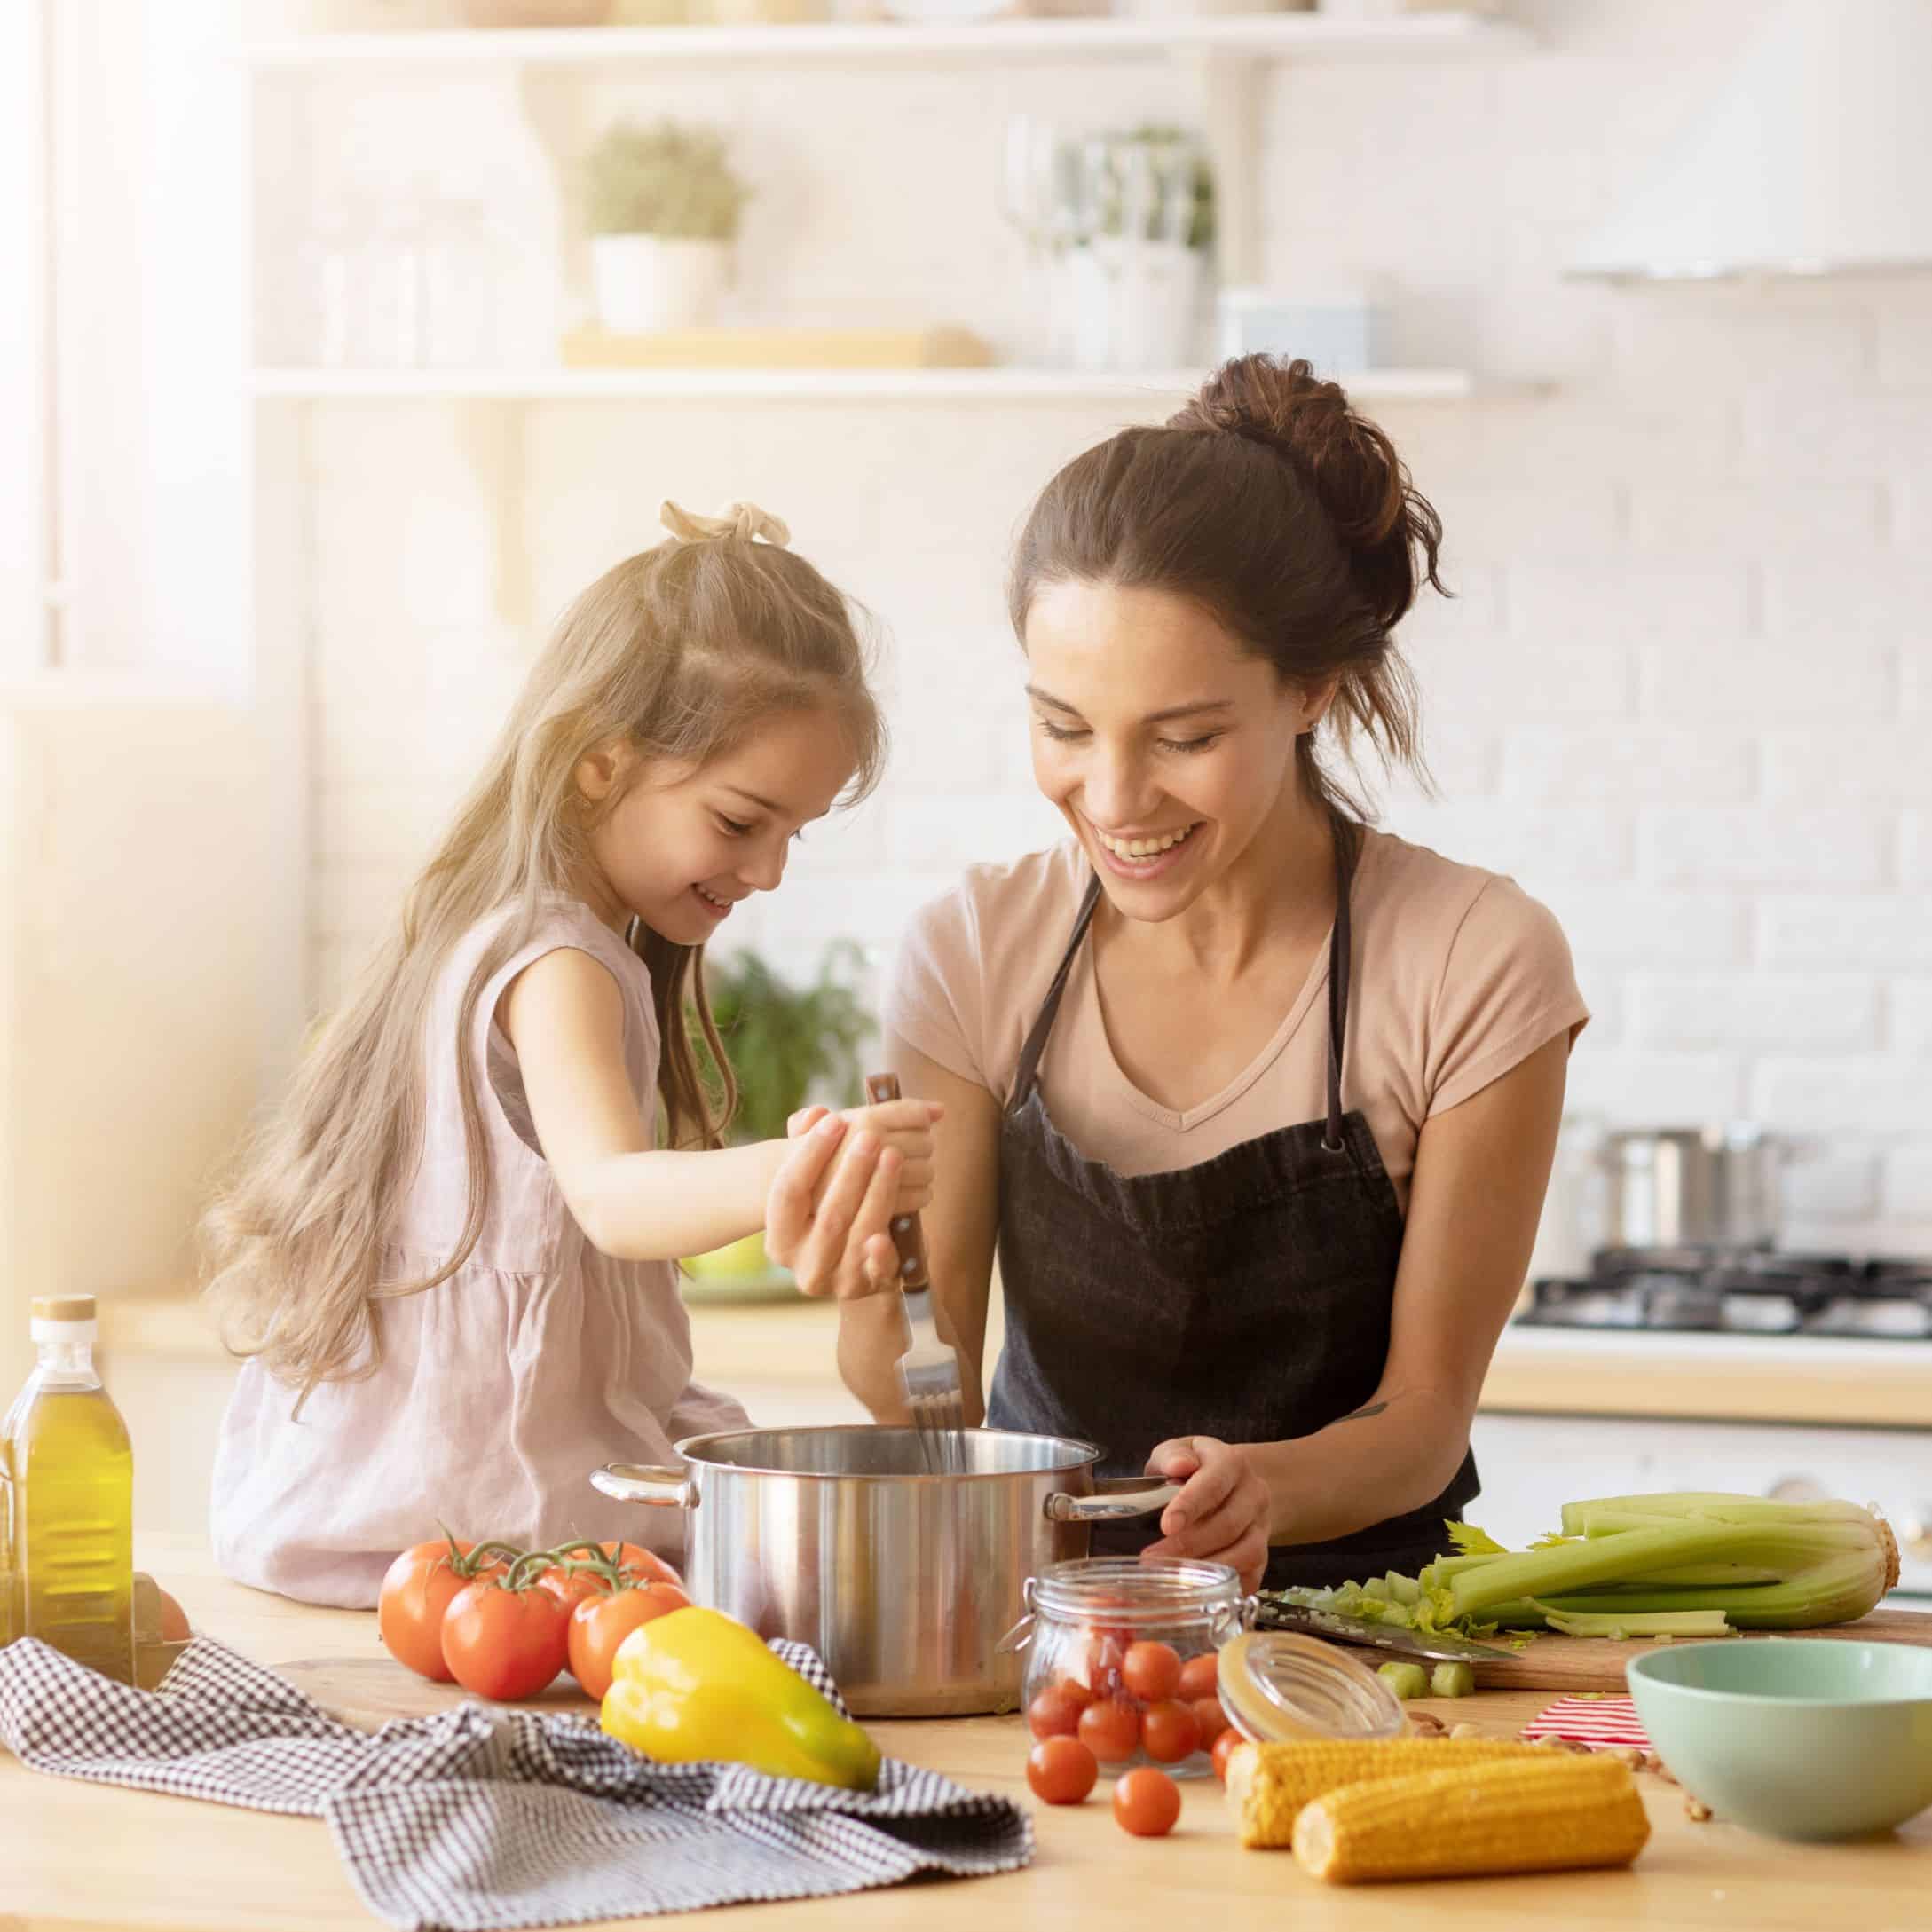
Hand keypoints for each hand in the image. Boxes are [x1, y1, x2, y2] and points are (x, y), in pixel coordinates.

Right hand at [765, 1101, 940, 1300]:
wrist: (853, 1263)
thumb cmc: (829, 1210)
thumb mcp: (814, 1184)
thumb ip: (806, 1145)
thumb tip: (815, 1114)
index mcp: (779, 1237)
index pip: (787, 1191)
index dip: (810, 1153)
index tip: (836, 1120)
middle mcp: (802, 1263)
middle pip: (827, 1213)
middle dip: (852, 1170)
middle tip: (872, 1135)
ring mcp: (836, 1279)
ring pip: (858, 1231)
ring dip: (879, 1191)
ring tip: (894, 1155)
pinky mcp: (869, 1287)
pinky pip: (877, 1270)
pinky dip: (883, 1250)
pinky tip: (891, 1229)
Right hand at [790, 1099, 939, 1221]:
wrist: (792, 1198)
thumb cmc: (819, 1157)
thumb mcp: (831, 1126)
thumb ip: (891, 1109)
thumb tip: (940, 1109)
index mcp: (861, 1122)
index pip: (911, 1114)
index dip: (922, 1115)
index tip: (926, 1120)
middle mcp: (869, 1147)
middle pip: (923, 1141)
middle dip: (922, 1143)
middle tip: (915, 1146)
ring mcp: (877, 1180)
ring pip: (925, 1170)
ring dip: (924, 1169)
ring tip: (912, 1168)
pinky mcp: (882, 1209)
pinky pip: (920, 1196)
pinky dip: (921, 1193)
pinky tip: (913, 1190)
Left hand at [1139, 1436, 1271, 1593]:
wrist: (1232, 1483)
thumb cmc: (1195, 1468)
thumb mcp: (1178, 1451)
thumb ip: (1172, 1455)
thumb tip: (1178, 1465)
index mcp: (1231, 1463)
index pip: (1213, 1484)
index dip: (1190, 1506)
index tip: (1167, 1525)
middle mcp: (1254, 1494)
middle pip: (1228, 1525)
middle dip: (1189, 1545)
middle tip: (1153, 1559)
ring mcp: (1262, 1526)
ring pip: (1246, 1553)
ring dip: (1208, 1569)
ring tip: (1172, 1576)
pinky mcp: (1264, 1554)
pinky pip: (1252, 1576)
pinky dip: (1227, 1588)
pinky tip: (1199, 1592)